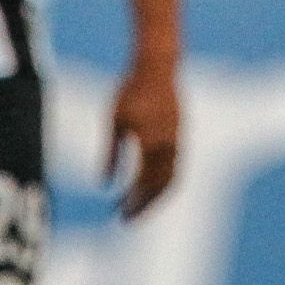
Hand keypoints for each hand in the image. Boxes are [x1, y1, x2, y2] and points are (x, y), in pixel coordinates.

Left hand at [107, 58, 181, 218]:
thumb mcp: (114, 123)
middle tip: (126, 218)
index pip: (143, 185)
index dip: (132, 202)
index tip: (118, 214)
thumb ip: (110, 155)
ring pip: (171, 179)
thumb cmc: (130, 91)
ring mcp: (178, 140)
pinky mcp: (181, 135)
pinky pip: (176, 166)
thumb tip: (104, 185)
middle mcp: (168, 146)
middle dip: (144, 206)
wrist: (157, 66)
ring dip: (154, 196)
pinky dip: (163, 181)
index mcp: (151, 144)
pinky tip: (147, 182)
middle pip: (160, 188)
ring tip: (136, 203)